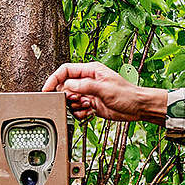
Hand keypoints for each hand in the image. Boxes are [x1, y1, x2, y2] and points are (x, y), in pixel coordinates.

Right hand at [41, 62, 165, 123]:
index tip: (47, 89)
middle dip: (66, 96)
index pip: (65, 70)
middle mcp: (88, 81)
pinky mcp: (91, 105)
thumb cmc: (127, 94)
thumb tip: (67, 86)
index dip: (54, 79)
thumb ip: (84, 86)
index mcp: (91, 71)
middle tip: (75, 101)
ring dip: (74, 106)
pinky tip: (88, 113)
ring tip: (86, 106)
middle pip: (65, 86)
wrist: (138, 108)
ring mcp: (89, 93)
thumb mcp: (104, 88)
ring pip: (70, 99)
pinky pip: (77, 109)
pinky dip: (79, 113)